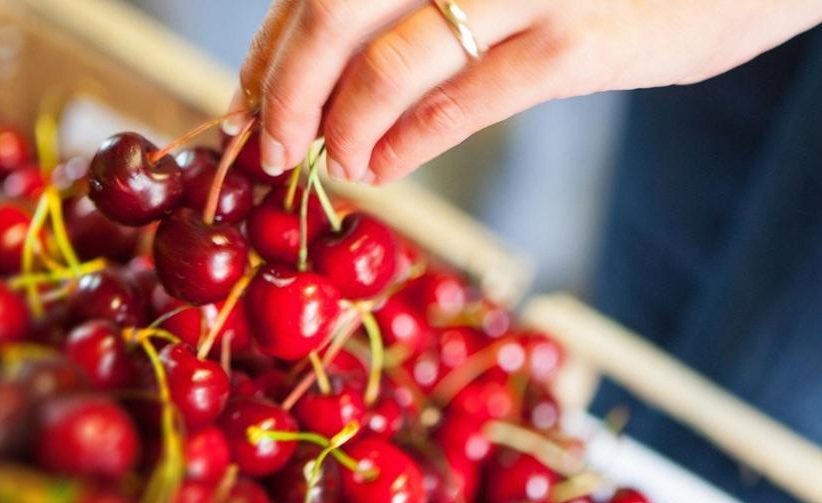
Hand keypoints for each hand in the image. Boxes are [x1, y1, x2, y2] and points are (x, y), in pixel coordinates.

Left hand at [224, 0, 821, 183]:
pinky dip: (409, 142)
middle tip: (268, 148)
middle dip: (282, 91)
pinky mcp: (575, 39)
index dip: (269, 48)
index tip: (247, 102)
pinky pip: (463, 100)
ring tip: (332, 163)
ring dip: (339, 125)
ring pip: (383, 61)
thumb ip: (428, 0)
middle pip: (328, 11)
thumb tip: (330, 67)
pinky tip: (385, 167)